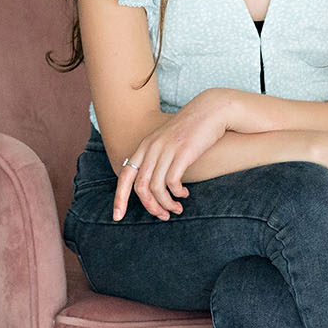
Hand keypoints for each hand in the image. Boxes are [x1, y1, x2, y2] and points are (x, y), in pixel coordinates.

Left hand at [114, 90, 232, 221]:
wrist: (210, 110)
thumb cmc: (189, 130)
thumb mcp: (166, 141)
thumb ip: (156, 158)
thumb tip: (150, 184)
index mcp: (145, 146)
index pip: (124, 176)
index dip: (119, 198)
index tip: (118, 217)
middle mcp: (152, 147)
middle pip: (139, 186)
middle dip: (149, 206)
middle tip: (162, 216)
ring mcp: (166, 149)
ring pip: (156, 188)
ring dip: (166, 204)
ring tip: (176, 209)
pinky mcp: (183, 152)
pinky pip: (172, 182)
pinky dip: (177, 193)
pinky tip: (184, 193)